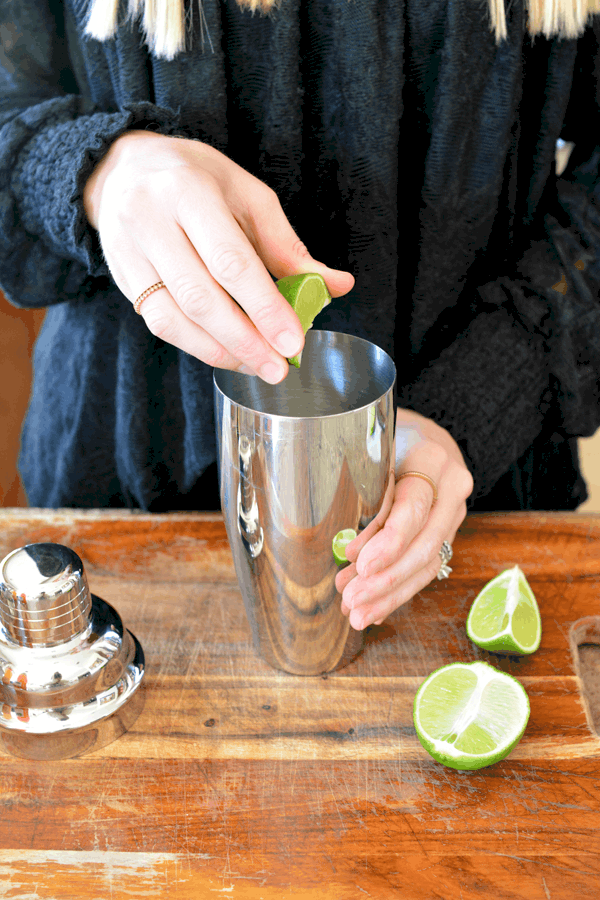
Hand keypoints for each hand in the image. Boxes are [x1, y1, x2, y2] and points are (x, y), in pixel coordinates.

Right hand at [83, 130, 353, 382]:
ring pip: (175, 318)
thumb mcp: (247, 196)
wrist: (122, 169)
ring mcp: (130, 252)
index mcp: (189, 190)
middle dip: (245, 339)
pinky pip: (160, 324)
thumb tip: (335, 286)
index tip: (292, 340)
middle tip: (278, 366)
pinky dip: (198, 346)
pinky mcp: (123, 279)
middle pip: (200, 296)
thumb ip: (287, 246)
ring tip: (258, 365)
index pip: (230, 260)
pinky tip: (228, 353)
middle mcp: (150, 220)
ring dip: (221, 351)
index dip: (263, 306)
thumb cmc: (196, 179)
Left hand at [336, 408, 473, 629]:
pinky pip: (427, 568)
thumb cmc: (389, 438)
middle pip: (424, 544)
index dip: (388, 541)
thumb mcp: (374, 451)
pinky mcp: (447, 533)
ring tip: (356, 614)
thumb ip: (366, 490)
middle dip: (386, 579)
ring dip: (390, 594)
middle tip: (350, 598)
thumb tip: (346, 548)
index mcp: (433, 459)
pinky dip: (398, 591)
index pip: (414, 507)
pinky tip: (375, 610)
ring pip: (428, 563)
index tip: (360, 564)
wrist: (423, 435)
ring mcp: (454, 514)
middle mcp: (452, 488)